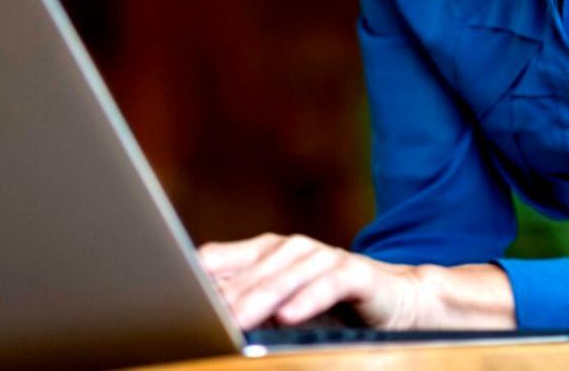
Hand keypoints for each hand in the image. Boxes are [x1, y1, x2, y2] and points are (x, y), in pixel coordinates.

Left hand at [197, 233, 422, 330]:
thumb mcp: (280, 305)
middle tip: (203, 319)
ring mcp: (324, 257)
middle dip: (227, 297)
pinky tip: (289, 316)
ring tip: (238, 319)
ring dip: (262, 298)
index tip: (171, 299)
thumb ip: (245, 300)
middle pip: (251, 272)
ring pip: (286, 276)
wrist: (396, 299)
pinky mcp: (355, 273)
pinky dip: (309, 300)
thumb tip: (198, 312)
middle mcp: (292, 249)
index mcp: (266, 253)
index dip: (197, 281)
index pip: (220, 261)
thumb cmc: (331, 304)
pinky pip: (328, 284)